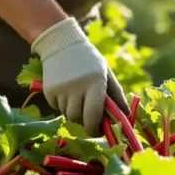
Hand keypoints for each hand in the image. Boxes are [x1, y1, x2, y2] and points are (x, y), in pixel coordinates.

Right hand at [32, 17, 128, 135]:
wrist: (62, 43)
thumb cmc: (90, 61)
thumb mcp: (106, 74)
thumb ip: (116, 95)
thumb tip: (125, 116)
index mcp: (95, 83)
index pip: (94, 115)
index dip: (95, 129)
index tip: (98, 131)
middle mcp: (77, 87)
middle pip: (79, 119)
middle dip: (85, 122)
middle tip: (89, 117)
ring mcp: (61, 89)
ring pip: (68, 115)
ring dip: (74, 113)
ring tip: (78, 98)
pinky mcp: (48, 90)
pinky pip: (57, 108)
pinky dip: (62, 105)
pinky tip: (66, 92)